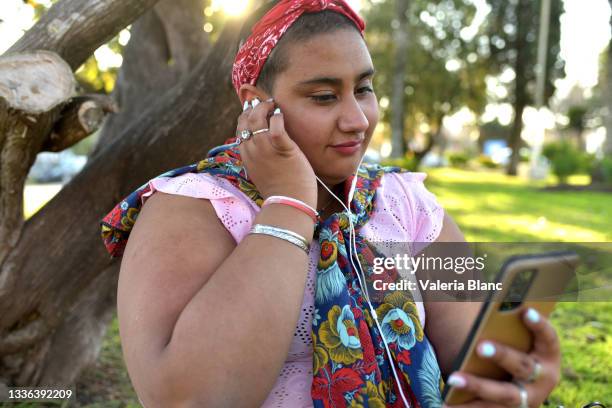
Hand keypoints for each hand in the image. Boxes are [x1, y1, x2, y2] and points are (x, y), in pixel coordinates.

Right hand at [237, 98, 316, 206]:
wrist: (289, 205)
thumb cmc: (281, 190)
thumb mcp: (263, 172)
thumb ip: (261, 157)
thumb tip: (265, 143)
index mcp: (246, 157)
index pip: (240, 129)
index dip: (246, 116)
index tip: (255, 110)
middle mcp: (252, 151)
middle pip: (246, 121)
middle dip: (254, 108)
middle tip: (266, 104)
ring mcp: (266, 150)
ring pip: (257, 119)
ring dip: (265, 108)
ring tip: (273, 106)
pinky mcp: (283, 149)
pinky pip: (275, 127)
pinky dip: (277, 117)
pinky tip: (280, 115)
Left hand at [444, 308, 560, 407]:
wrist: (524, 389)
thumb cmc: (517, 349)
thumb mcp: (520, 339)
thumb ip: (508, 324)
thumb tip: (484, 295)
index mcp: (548, 355)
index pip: (549, 338)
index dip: (539, 325)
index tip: (526, 311)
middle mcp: (543, 379)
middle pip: (522, 366)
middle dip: (502, 355)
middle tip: (480, 346)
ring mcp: (527, 399)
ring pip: (503, 394)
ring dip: (477, 386)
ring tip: (453, 378)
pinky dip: (465, 406)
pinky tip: (445, 403)